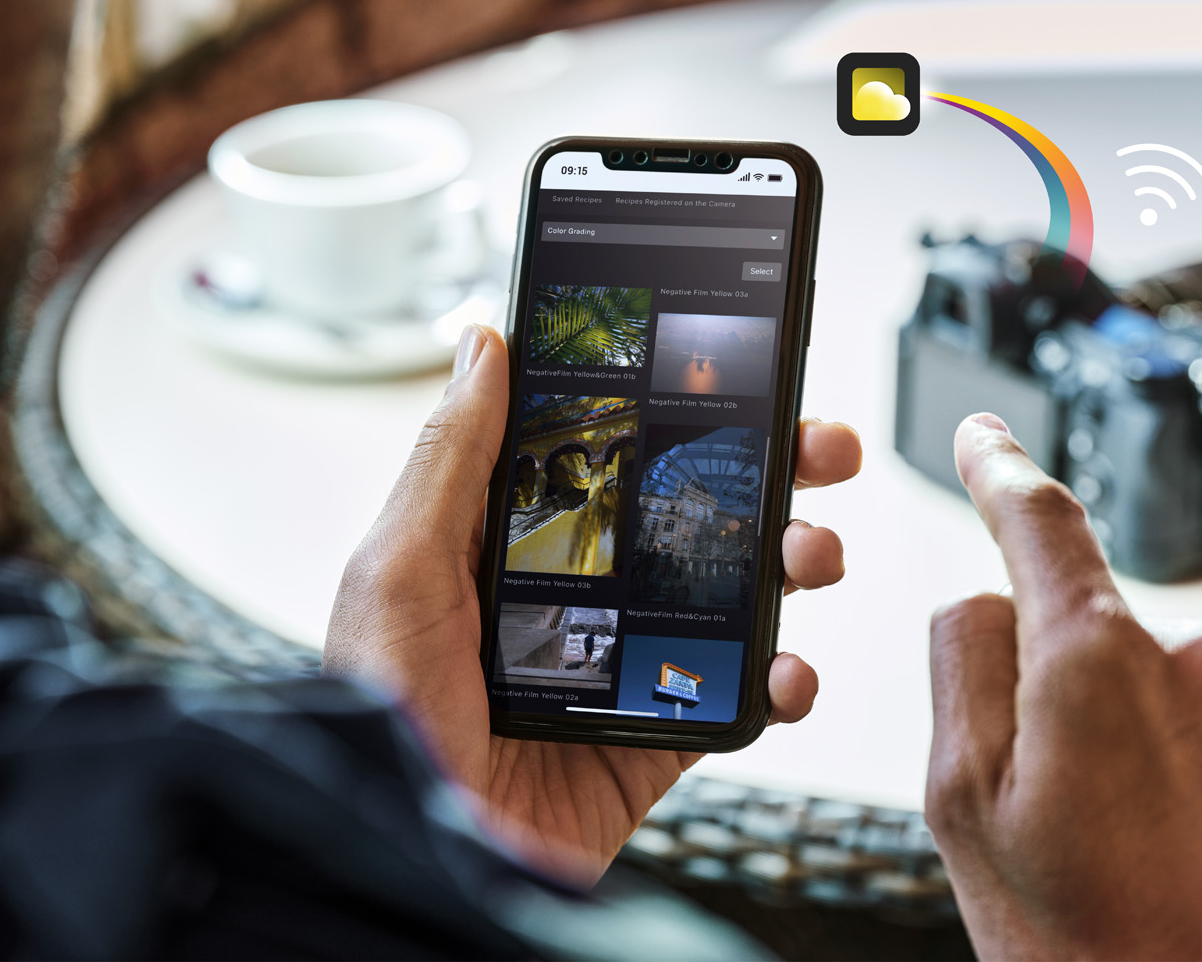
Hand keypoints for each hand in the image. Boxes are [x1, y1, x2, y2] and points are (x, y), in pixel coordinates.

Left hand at [324, 325, 860, 883]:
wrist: (417, 858)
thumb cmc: (381, 711)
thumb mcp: (400, 566)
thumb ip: (453, 457)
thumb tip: (485, 343)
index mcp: (516, 543)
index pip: (614, 455)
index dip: (680, 410)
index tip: (742, 372)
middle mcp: (578, 595)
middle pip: (692, 513)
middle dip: (770, 473)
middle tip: (820, 450)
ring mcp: (623, 665)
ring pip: (734, 596)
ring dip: (793, 561)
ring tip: (811, 553)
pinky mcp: (653, 736)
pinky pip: (739, 700)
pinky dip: (785, 682)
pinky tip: (791, 668)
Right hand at [927, 414, 1201, 959]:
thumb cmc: (1094, 949)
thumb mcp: (963, 808)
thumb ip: (960, 667)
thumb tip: (986, 602)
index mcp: (1095, 661)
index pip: (1038, 521)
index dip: (1000, 469)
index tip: (984, 439)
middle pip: (1097, 629)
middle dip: (1068, 691)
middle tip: (1063, 807)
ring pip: (1169, 685)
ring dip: (1143, 741)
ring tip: (1139, 847)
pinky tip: (1196, 851)